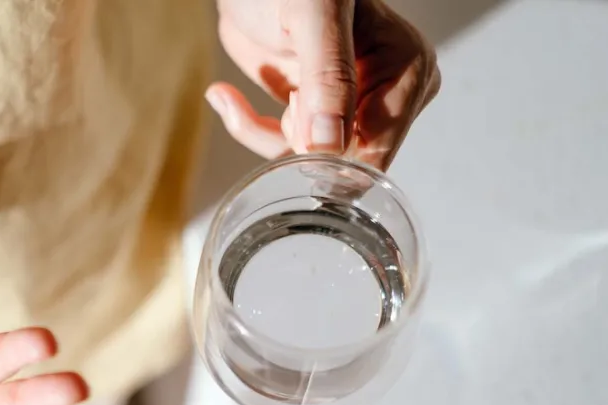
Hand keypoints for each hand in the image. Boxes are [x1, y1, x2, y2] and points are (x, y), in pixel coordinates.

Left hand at [209, 0, 440, 169]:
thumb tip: (331, 143)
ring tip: (234, 94)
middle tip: (278, 92)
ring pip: (310, 162)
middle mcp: (388, 95)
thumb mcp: (314, 12)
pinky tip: (225, 94)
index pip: (377, 145)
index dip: (328, 149)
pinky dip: (249, 128)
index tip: (292, 113)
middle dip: (294, 138)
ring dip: (263, 134)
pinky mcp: (314, 114)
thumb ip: (328, 76)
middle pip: (343, 162)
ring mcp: (350, 108)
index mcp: (408, 70)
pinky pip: (286, 149)